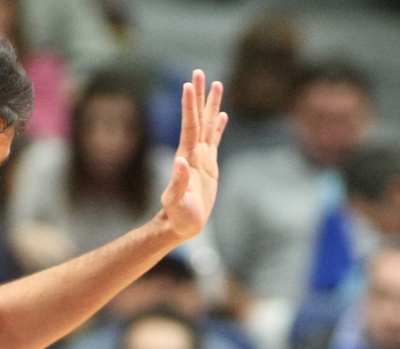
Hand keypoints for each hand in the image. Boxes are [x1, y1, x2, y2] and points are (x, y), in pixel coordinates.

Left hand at [155, 70, 226, 243]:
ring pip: (208, 125)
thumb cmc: (178, 215)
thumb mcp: (177, 202)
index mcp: (187, 157)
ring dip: (211, 105)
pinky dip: (218, 127)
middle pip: (198, 118)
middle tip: (200, 72)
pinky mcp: (209, 166)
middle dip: (199, 96)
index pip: (189, 126)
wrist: (181, 224)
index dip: (190, 106)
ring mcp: (201, 157)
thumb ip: (178, 182)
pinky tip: (222, 115)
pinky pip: (215, 141)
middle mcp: (193, 152)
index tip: (189, 84)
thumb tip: (180, 161)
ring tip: (217, 84)